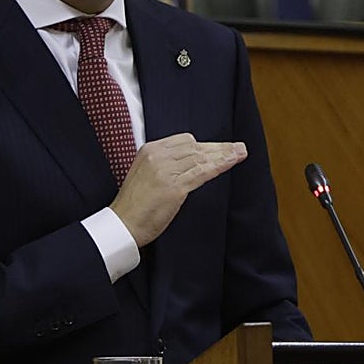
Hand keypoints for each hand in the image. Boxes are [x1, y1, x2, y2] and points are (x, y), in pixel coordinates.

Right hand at [110, 133, 246, 247]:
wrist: (123, 223)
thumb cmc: (134, 205)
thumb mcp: (145, 174)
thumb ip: (163, 165)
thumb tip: (187, 164)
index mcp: (149, 150)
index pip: (183, 140)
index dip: (204, 145)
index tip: (218, 148)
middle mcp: (158, 155)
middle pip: (195, 147)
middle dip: (218, 148)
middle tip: (237, 148)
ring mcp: (166, 170)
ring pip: (201, 158)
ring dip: (224, 155)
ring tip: (240, 153)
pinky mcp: (174, 186)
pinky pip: (202, 172)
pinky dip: (220, 165)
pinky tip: (231, 162)